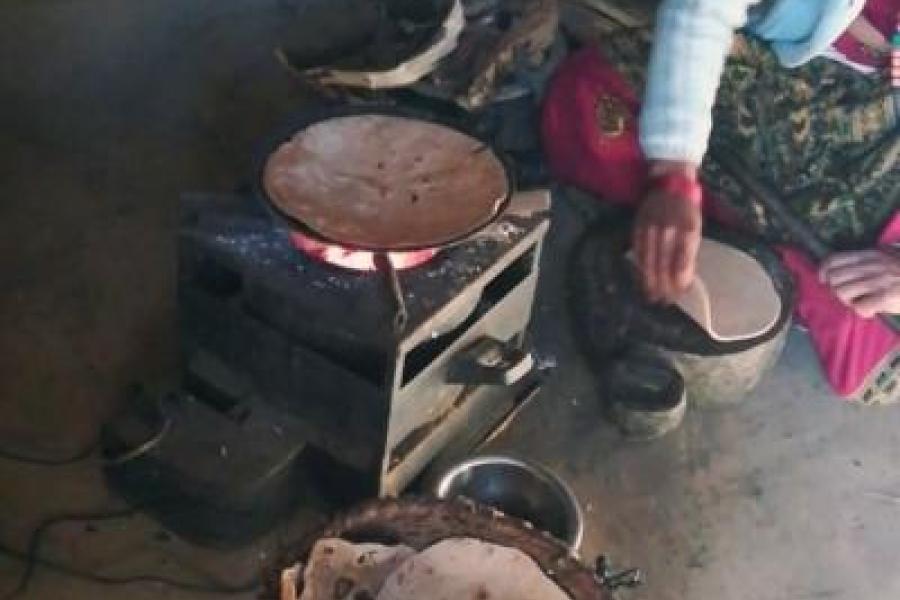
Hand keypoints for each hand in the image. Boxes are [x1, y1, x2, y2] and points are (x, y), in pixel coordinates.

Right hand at [632, 184, 701, 302]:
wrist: (669, 183)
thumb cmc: (687, 207)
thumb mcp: (696, 227)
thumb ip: (690, 251)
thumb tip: (684, 278)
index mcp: (687, 231)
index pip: (682, 262)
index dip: (679, 281)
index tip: (679, 294)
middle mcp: (668, 231)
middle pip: (664, 266)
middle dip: (664, 286)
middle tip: (664, 302)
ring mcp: (651, 230)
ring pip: (649, 262)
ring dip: (650, 282)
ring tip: (652, 297)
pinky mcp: (638, 229)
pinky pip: (638, 254)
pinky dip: (639, 270)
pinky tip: (641, 280)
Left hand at [819, 249, 899, 317]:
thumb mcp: (887, 259)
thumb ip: (866, 263)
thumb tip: (839, 274)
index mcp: (870, 255)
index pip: (834, 259)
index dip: (824, 271)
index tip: (824, 280)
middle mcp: (872, 265)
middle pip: (834, 278)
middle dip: (836, 290)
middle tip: (849, 296)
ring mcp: (879, 280)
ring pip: (842, 292)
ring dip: (848, 302)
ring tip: (860, 303)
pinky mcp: (887, 296)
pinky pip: (860, 306)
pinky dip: (863, 311)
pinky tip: (872, 311)